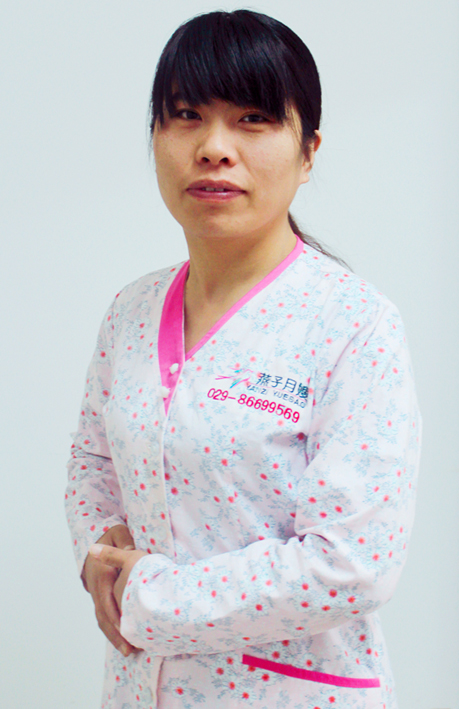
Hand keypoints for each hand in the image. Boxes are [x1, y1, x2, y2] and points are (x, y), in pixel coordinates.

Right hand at [82, 524, 137, 656]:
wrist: (95, 540)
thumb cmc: (110, 537)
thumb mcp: (118, 534)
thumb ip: (123, 542)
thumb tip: (129, 551)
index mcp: (101, 574)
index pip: (106, 599)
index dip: (115, 616)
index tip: (125, 629)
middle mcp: (97, 587)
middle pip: (103, 615)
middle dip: (115, 634)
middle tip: (129, 650)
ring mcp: (97, 594)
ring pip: (102, 619)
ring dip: (113, 636)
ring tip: (128, 651)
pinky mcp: (101, 597)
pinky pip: (104, 616)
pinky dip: (112, 629)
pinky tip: (124, 641)